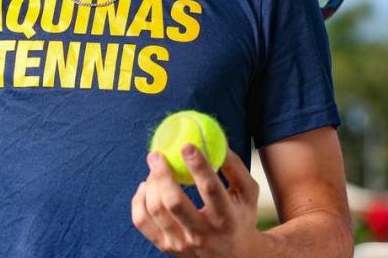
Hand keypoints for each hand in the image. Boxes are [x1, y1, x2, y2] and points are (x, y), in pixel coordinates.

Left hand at [131, 145, 260, 256]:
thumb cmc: (240, 218)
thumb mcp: (248, 194)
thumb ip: (235, 166)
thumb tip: (218, 140)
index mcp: (226, 219)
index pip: (210, 190)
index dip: (198, 165)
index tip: (186, 144)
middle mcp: (203, 234)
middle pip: (174, 202)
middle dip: (162, 174)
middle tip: (156, 154)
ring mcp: (182, 243)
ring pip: (156, 210)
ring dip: (151, 183)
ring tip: (154, 167)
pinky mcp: (165, 247)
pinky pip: (141, 221)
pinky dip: (139, 200)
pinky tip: (145, 187)